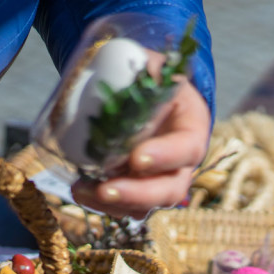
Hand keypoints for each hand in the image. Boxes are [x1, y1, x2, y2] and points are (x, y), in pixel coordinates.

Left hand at [71, 50, 210, 217]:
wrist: (140, 90)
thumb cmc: (148, 76)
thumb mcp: (150, 65)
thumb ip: (143, 75)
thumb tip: (118, 83)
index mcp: (192, 127)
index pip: (187, 149)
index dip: (165, 157)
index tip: (136, 158)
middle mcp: (181, 162)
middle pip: (170, 190)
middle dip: (137, 194)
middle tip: (106, 189)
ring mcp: (160, 180)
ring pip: (147, 206)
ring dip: (115, 204)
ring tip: (82, 190)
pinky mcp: (137, 189)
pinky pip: (125, 207)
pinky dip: (102, 204)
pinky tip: (81, 191)